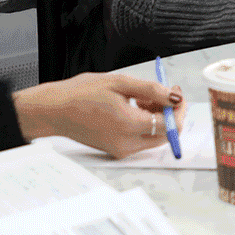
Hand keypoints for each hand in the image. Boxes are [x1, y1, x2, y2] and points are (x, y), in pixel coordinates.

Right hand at [14, 72, 186, 158]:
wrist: (55, 110)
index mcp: (128, 125)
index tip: (175, 93)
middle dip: (169, 113)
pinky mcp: (116, 151)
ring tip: (140, 98)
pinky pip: (141, 140)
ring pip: (155, 138)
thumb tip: (175, 97)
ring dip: (157, 118)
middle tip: (161, 93)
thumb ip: (152, 90)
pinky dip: (144, 124)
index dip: (178, 108)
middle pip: (166, 135)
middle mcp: (126, 143)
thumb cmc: (81, 94)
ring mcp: (121, 150)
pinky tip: (132, 108)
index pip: (170, 125)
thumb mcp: (120, 83)